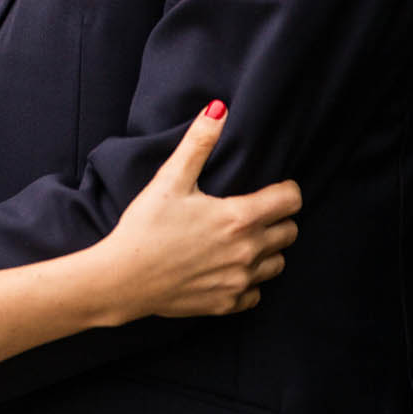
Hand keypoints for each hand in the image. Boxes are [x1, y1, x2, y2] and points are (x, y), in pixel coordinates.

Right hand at [96, 103, 300, 324]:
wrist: (122, 279)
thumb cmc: (145, 226)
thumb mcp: (170, 180)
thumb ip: (198, 143)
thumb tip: (219, 109)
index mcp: (239, 218)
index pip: (290, 201)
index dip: (287, 190)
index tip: (274, 188)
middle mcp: (247, 252)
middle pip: (290, 233)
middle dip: (278, 218)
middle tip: (253, 212)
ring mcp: (239, 282)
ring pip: (278, 264)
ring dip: (267, 250)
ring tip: (242, 239)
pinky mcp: (227, 304)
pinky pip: (257, 293)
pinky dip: (250, 280)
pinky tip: (228, 267)